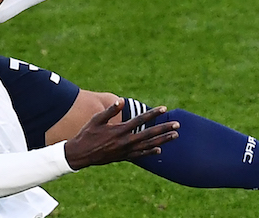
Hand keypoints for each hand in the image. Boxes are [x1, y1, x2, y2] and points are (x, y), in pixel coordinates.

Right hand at [63, 98, 178, 169]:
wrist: (81, 154)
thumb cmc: (87, 134)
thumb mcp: (96, 120)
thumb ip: (110, 111)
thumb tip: (122, 101)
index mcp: (119, 130)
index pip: (141, 120)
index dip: (153, 113)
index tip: (164, 108)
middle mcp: (125, 141)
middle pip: (149, 134)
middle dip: (164, 129)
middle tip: (177, 125)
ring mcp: (126, 150)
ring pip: (148, 145)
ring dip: (163, 140)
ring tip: (175, 136)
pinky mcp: (124, 157)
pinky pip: (140, 155)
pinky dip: (150, 152)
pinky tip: (159, 149)